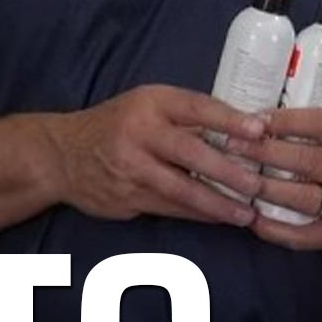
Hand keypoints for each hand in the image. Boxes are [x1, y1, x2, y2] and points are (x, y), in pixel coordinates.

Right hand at [49, 84, 269, 225]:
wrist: (61, 155)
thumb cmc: (116, 125)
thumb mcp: (145, 105)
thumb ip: (185, 116)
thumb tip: (242, 129)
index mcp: (149, 103)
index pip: (196, 108)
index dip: (229, 119)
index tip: (260, 131)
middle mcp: (139, 133)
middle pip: (190, 152)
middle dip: (228, 170)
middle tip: (258, 184)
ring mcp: (130, 168)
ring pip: (181, 189)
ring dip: (217, 203)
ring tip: (246, 214)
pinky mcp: (125, 197)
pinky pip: (169, 208)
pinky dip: (197, 214)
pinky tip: (219, 218)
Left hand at [237, 107, 321, 249]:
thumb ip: (314, 127)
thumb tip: (256, 121)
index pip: (320, 124)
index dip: (283, 122)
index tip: (249, 120)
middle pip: (307, 161)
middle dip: (263, 152)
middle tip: (230, 146)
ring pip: (302, 198)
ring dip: (264, 189)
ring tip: (234, 180)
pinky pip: (305, 235)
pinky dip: (275, 228)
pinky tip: (251, 218)